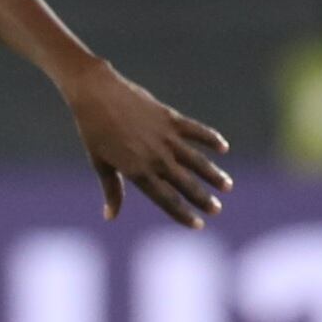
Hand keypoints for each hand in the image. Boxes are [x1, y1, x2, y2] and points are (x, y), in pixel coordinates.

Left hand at [64, 61, 230, 228]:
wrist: (97, 95)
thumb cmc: (94, 132)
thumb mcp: (100, 164)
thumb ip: (112, 190)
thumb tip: (110, 217)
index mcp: (137, 171)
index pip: (166, 199)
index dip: (182, 214)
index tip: (198, 225)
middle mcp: (156, 157)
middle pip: (186, 183)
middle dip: (203, 198)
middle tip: (217, 210)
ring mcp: (166, 138)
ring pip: (197, 160)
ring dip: (213, 174)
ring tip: (227, 186)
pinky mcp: (171, 119)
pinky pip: (197, 131)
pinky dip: (211, 139)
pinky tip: (223, 148)